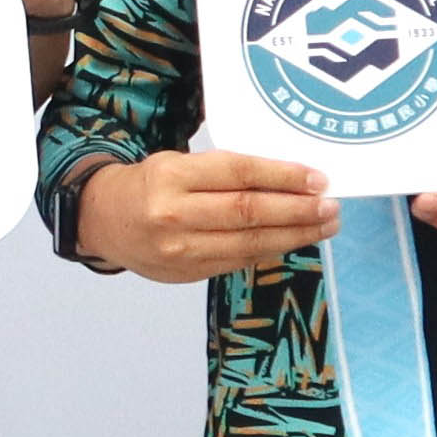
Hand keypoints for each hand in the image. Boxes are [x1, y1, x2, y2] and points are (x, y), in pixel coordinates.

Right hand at [82, 148, 336, 283]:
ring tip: (325, 226)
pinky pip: (238, 261)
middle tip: (332, 207)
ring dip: (294, 235)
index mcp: (172, 175)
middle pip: (248, 211)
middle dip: (298, 210)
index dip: (283, 176)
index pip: (239, 173)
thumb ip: (223, 172)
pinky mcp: (187, 274)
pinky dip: (270, 250)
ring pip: (249, 242)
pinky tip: (293, 241)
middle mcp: (174, 213)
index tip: (319, 179)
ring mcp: (180, 249)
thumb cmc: (150, 184)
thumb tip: (288, 180)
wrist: (104, 221)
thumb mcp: (178, 163)